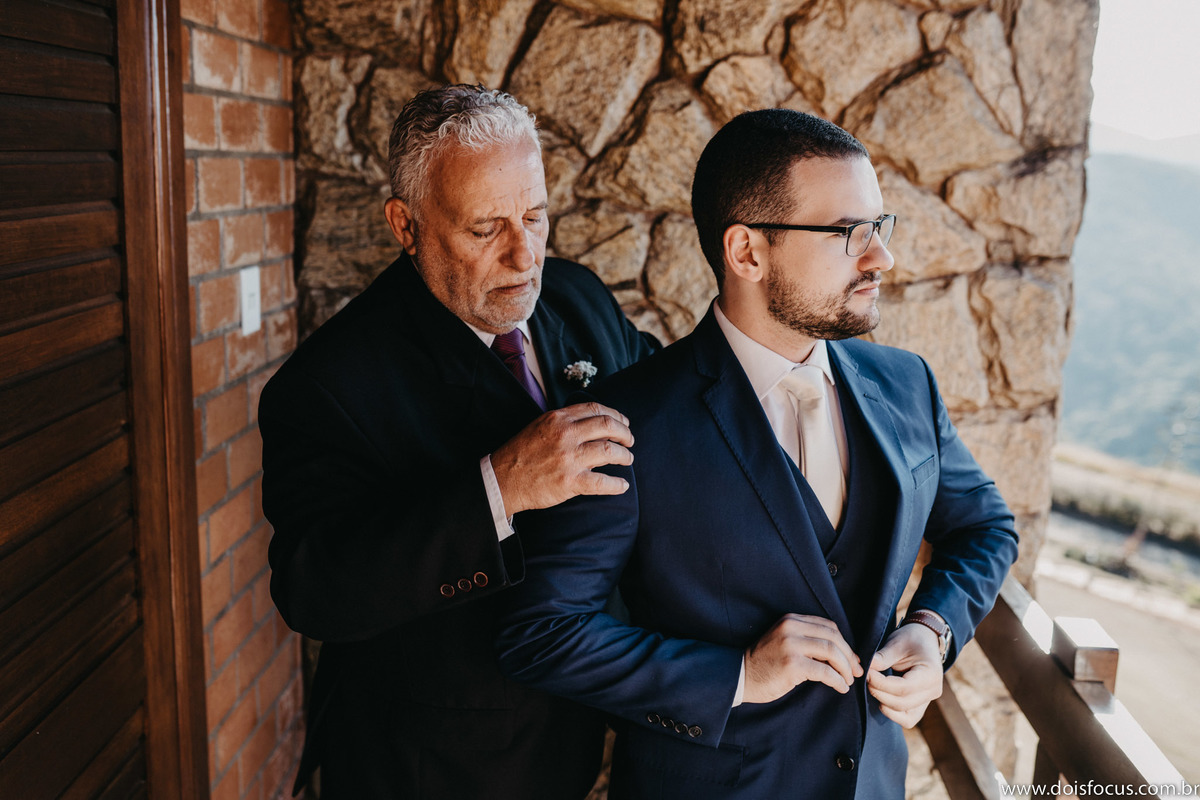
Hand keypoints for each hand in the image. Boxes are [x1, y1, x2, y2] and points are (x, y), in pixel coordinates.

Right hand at [492, 402, 634, 515]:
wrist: (503, 480)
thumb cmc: (522, 453)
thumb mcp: (540, 426)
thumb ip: (566, 423)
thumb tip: (595, 428)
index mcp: (558, 418)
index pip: (595, 409)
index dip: (615, 415)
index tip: (623, 423)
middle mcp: (565, 435)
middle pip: (608, 425)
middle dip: (625, 433)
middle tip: (630, 440)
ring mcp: (569, 458)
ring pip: (610, 451)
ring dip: (625, 456)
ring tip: (627, 459)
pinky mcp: (570, 482)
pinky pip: (602, 482)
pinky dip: (616, 484)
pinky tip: (622, 485)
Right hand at [742, 614, 862, 703]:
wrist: (741, 676)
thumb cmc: (765, 663)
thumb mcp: (785, 642)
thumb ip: (807, 640)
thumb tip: (841, 653)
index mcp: (791, 619)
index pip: (828, 626)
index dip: (844, 643)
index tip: (852, 658)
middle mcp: (791, 627)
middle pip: (833, 637)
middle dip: (849, 656)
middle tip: (856, 671)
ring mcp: (791, 645)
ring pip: (831, 652)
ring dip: (845, 668)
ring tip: (848, 680)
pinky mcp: (792, 664)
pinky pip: (824, 671)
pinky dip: (837, 680)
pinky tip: (840, 687)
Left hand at [867, 623, 943, 727]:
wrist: (925, 640)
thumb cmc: (912, 639)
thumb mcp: (897, 643)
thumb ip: (882, 658)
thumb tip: (866, 668)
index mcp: (931, 674)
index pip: (903, 687)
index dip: (881, 683)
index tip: (866, 672)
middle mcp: (933, 691)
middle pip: (902, 703)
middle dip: (879, 693)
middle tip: (865, 678)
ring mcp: (929, 700)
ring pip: (905, 716)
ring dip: (884, 704)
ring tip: (872, 687)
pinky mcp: (921, 705)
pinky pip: (908, 719)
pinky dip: (893, 714)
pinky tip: (881, 700)